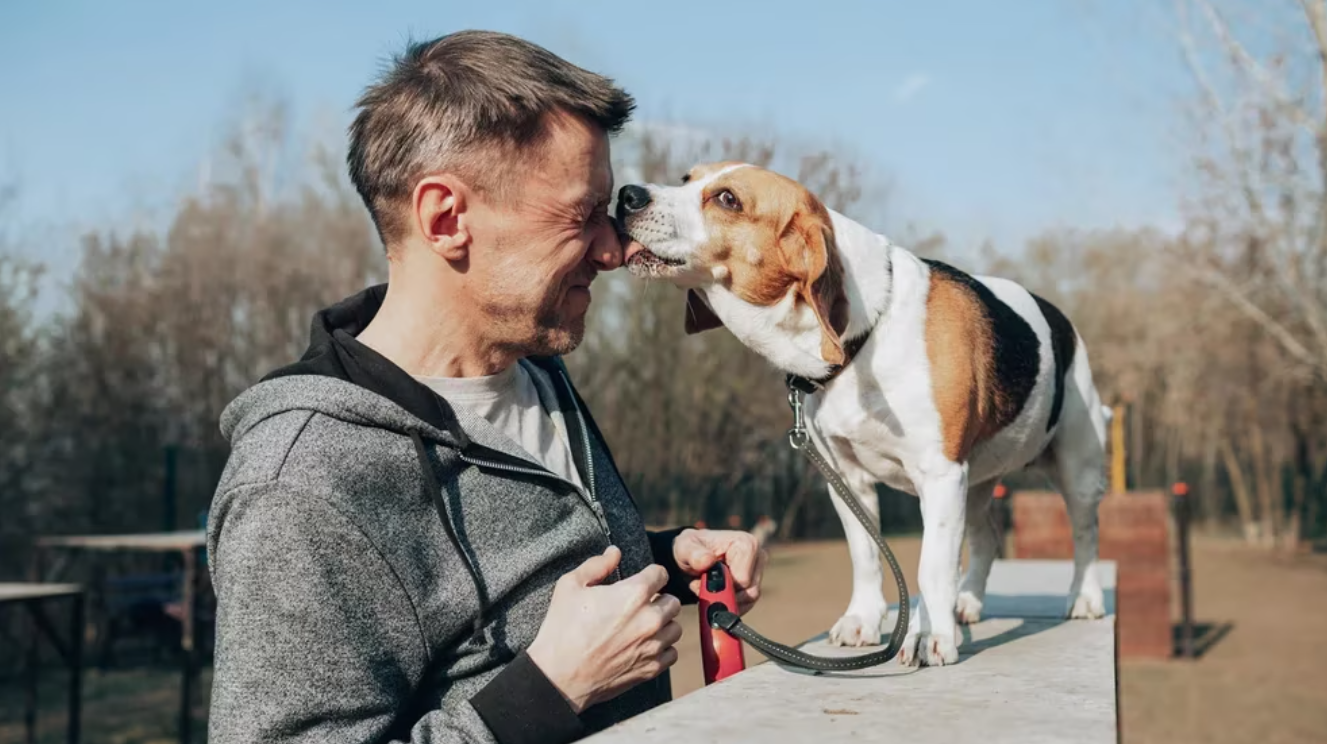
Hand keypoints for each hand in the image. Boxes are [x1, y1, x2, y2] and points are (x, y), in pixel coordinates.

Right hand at [526, 546, 681, 713]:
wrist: (558, 676)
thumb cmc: (561, 629)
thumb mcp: (570, 586)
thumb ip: (597, 565)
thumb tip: (615, 552)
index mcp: (634, 594)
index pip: (660, 573)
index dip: (650, 575)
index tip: (642, 581)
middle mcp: (650, 618)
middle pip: (673, 601)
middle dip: (659, 600)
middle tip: (640, 606)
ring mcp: (653, 645)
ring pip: (675, 628)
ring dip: (663, 625)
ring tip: (643, 627)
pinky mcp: (651, 668)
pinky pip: (672, 653)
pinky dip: (662, 649)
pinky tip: (644, 646)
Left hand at [672, 529, 767, 614]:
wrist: (691, 556)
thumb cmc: (690, 548)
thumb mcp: (685, 547)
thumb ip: (693, 554)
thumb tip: (707, 561)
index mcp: (746, 544)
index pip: (743, 580)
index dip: (723, 587)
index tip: (705, 580)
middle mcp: (758, 556)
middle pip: (748, 592)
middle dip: (723, 595)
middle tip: (703, 587)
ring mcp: (758, 571)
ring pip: (748, 600)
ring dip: (725, 600)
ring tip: (707, 587)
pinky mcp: (755, 583)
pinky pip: (746, 604)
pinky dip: (728, 603)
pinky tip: (715, 593)